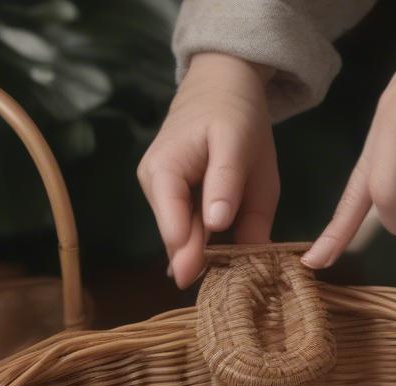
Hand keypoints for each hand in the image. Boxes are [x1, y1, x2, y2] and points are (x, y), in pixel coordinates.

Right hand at [138, 53, 278, 287]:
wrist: (220, 85)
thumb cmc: (236, 115)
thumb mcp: (243, 148)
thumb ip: (231, 190)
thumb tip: (219, 229)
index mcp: (164, 172)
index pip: (174, 230)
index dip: (194, 260)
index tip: (214, 286)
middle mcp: (152, 185)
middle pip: (176, 240)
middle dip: (203, 262)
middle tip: (232, 289)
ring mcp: (156, 192)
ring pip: (182, 238)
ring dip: (205, 253)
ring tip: (233, 270)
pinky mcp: (166, 198)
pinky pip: (186, 228)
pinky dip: (204, 241)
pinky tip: (222, 254)